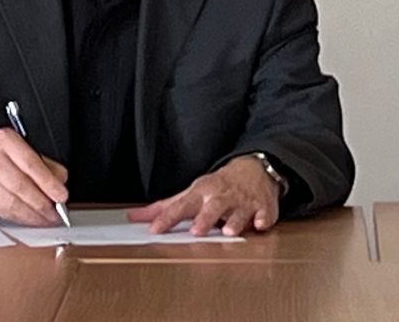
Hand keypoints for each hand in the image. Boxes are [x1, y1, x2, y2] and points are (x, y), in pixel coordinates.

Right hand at [0, 127, 69, 224]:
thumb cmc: (2, 157)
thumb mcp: (24, 150)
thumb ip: (45, 165)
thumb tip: (60, 182)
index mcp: (5, 140)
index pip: (31, 164)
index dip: (48, 183)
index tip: (62, 196)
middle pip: (20, 185)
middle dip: (41, 203)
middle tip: (56, 214)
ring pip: (11, 202)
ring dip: (32, 215)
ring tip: (45, 219)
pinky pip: (2, 211)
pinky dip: (19, 218)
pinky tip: (29, 220)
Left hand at [130, 155, 280, 235]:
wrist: (255, 168)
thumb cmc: (218, 185)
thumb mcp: (192, 192)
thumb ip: (165, 207)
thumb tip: (134, 217)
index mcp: (202, 193)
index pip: (182, 206)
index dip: (168, 218)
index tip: (154, 230)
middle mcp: (221, 197)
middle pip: (212, 208)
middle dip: (205, 219)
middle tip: (197, 231)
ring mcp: (243, 202)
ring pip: (238, 212)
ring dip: (234, 221)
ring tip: (229, 231)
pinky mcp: (263, 207)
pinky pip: (265, 214)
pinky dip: (263, 219)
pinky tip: (260, 225)